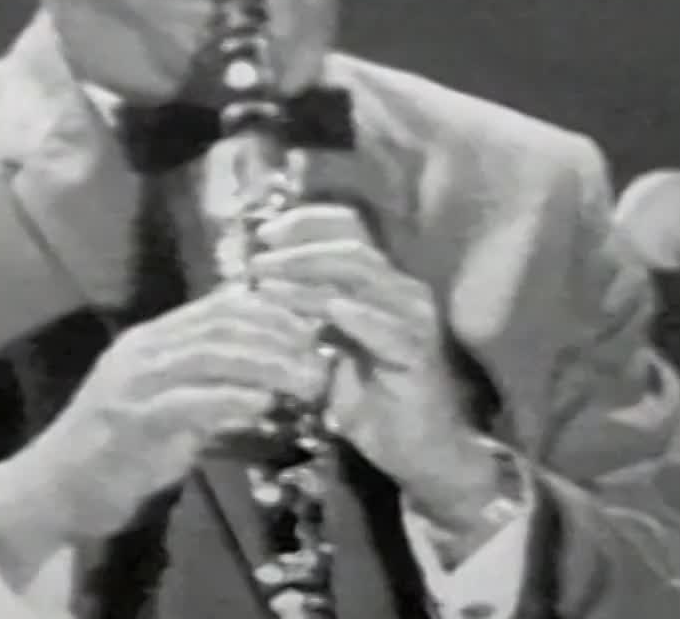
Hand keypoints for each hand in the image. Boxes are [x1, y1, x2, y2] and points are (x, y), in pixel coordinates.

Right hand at [0, 286, 329, 564]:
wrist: (52, 490)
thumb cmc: (115, 453)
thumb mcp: (168, 409)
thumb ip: (209, 390)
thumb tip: (266, 383)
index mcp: (152, 340)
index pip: (221, 307)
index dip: (272, 312)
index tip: (313, 330)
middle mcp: (142, 350)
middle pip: (221, 325)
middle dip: (277, 337)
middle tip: (319, 357)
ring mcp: (132, 383)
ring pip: (209, 355)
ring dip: (264, 366)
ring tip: (304, 381)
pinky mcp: (129, 421)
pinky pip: (189, 402)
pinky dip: (230, 401)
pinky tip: (262, 408)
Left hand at [248, 204, 505, 532]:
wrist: (423, 454)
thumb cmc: (374, 401)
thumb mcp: (333, 351)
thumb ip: (309, 318)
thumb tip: (262, 288)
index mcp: (384, 286)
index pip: (349, 232)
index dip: (306, 225)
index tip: (263, 233)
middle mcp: (404, 293)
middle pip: (351, 250)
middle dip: (298, 252)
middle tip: (256, 263)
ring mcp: (417, 322)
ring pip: (364, 283)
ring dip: (312, 279)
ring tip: (271, 284)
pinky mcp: (421, 356)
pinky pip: (388, 330)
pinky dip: (357, 317)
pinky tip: (329, 312)